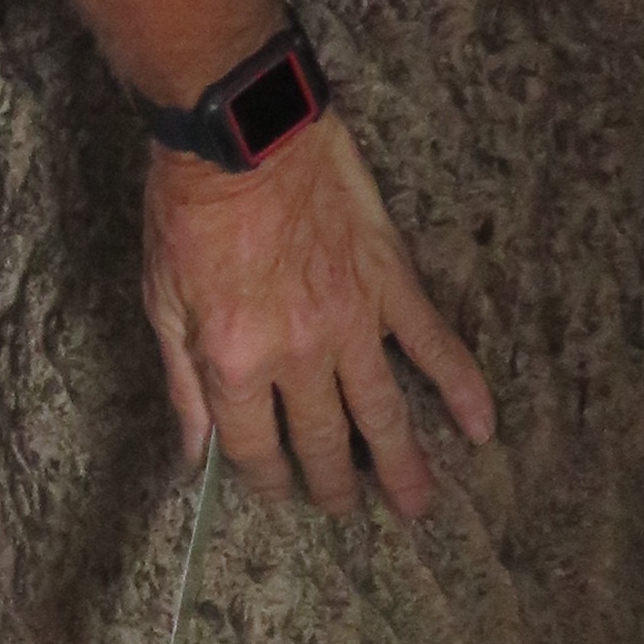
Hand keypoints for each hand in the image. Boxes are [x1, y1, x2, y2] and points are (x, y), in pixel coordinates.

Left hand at [139, 114, 498, 519]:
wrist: (242, 132)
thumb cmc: (188, 211)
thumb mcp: (161, 302)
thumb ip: (183, 384)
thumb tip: (192, 453)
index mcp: (235, 362)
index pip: (252, 447)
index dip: (264, 479)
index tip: (276, 493)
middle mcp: (299, 355)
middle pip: (321, 440)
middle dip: (333, 485)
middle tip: (346, 510)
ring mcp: (353, 321)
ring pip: (383, 411)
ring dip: (403, 464)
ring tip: (418, 505)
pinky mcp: (392, 283)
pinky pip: (435, 345)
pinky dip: (462, 388)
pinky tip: (482, 428)